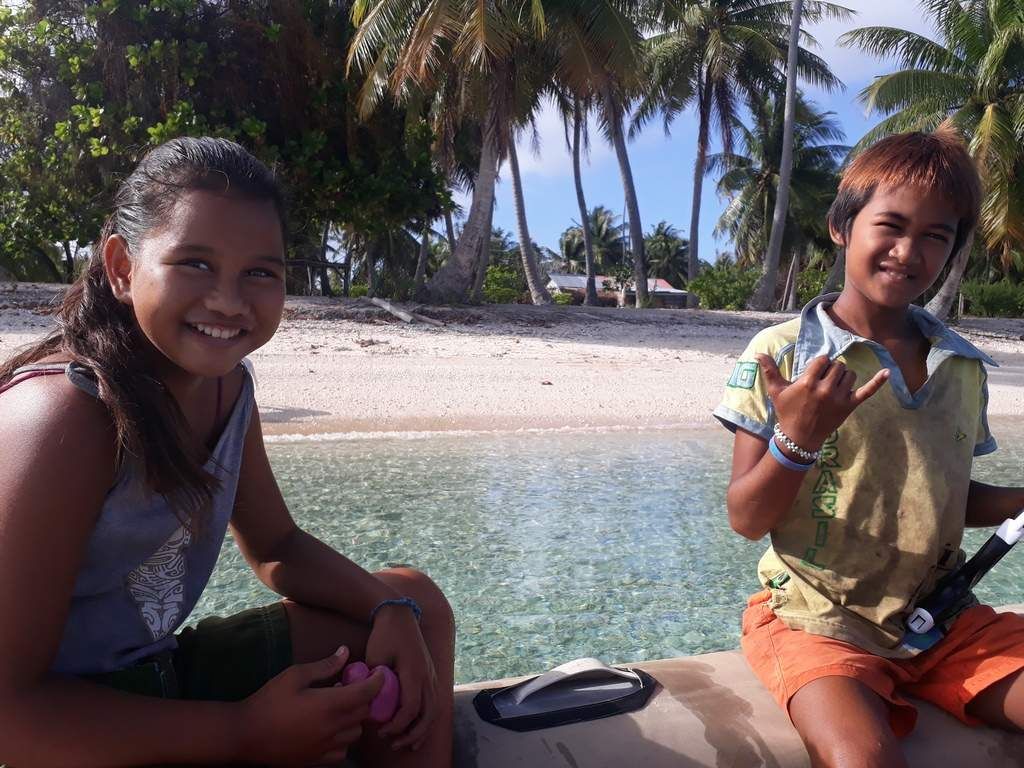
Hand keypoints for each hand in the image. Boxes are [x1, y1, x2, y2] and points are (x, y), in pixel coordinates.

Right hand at [237, 646, 383, 765]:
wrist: (245, 735)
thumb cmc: (269, 700)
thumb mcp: (294, 675)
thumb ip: (324, 666)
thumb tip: (345, 652)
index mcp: (329, 705)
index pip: (367, 693)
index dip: (378, 681)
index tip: (378, 672)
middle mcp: (333, 728)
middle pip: (365, 712)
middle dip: (364, 697)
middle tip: (350, 686)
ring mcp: (326, 747)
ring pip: (356, 733)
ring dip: (354, 718)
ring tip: (338, 707)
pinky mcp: (317, 760)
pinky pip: (342, 750)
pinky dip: (343, 738)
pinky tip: (329, 728)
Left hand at [365, 605, 437, 750]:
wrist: (399, 614)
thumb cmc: (385, 634)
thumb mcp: (375, 655)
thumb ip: (373, 681)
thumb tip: (367, 705)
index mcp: (414, 672)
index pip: (410, 707)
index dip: (397, 724)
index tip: (382, 731)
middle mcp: (427, 675)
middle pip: (428, 714)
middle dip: (413, 734)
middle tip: (395, 744)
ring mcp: (431, 675)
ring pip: (434, 710)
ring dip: (423, 729)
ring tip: (409, 743)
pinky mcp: (430, 674)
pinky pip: (434, 702)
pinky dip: (427, 718)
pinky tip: (417, 727)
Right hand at [756, 354, 888, 451]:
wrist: (799, 438)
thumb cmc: (786, 413)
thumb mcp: (776, 392)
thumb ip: (769, 371)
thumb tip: (758, 354)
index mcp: (808, 382)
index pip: (822, 360)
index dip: (819, 365)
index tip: (814, 373)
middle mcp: (825, 389)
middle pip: (837, 366)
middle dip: (830, 371)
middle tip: (822, 382)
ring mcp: (839, 398)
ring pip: (849, 375)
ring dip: (843, 378)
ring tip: (833, 387)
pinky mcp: (850, 406)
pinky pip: (867, 391)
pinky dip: (879, 382)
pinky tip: (889, 372)